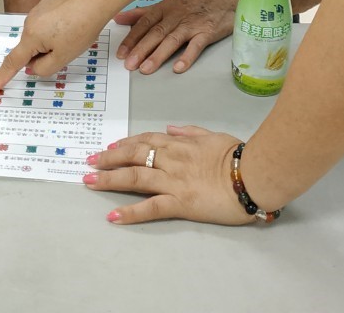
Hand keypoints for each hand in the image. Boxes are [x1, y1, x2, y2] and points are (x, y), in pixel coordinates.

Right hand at [0, 0, 111, 91]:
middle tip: (66, 49)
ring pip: (38, 38)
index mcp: (31, 37)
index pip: (13, 62)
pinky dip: (54, 31)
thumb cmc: (81, 28)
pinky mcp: (45, 5)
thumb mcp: (63, 57)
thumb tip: (31, 66)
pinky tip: (70, 26)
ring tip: (71, 35)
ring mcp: (36, 12)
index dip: (1, 77)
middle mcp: (29, 23)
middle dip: (43, 55)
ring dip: (50, 43)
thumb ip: (43, 68)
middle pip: (30, 50)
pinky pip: (44, 26)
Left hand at [84, 125, 251, 225]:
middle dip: (108, 158)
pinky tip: (112, 216)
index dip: (125, 144)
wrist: (254, 175)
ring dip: (109, 179)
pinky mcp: (180, 203)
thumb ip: (191, 132)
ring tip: (89, 181)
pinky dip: (129, 212)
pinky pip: (150, 207)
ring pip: (134, 178)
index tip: (109, 147)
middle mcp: (172, 159)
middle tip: (89, 161)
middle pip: (133, 156)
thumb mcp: (214, 135)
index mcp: (181, 144)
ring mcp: (174, 181)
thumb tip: (172, 128)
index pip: (146, 140)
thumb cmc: (239, 156)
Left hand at [115, 0, 236, 74]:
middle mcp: (176, 15)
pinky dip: (187, 56)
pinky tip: (178, 68)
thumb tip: (118, 18)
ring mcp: (192, 24)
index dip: (132, 38)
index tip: (121, 53)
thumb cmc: (194, 2)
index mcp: (164, 8)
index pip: (144, 23)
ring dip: (159, 55)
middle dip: (141, 49)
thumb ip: (143, 13)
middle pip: (156, 33)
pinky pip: (196, 45)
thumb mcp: (167, 3)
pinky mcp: (207, 32)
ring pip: (172, 40)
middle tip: (129, 65)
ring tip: (146, 69)